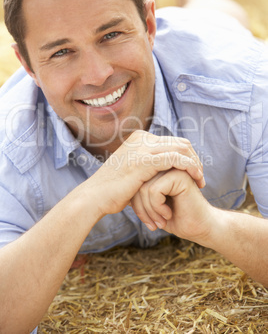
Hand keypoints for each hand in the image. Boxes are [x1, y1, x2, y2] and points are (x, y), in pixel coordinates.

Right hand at [85, 130, 204, 216]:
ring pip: (182, 148)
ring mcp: (143, 147)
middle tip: (201, 177)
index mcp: (139, 138)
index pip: (172, 142)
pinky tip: (196, 179)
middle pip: (180, 142)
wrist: (95, 197)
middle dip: (194, 159)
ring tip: (201, 180)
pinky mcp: (146, 160)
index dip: (187, 156)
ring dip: (195, 164)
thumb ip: (146, 166)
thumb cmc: (112, 190)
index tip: (193, 173)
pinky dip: (190, 167)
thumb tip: (160, 169)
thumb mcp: (131, 171)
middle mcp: (142, 138)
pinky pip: (177, 158)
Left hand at [131, 168, 211, 243]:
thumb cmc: (175, 218)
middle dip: (141, 208)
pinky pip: (154, 191)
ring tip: (160, 221)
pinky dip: (157, 207)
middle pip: (137, 184)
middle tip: (152, 224)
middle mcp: (165, 164)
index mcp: (158, 168)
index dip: (136, 203)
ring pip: (143, 188)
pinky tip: (168, 214)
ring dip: (149, 210)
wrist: (198, 228)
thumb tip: (112, 190)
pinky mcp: (180, 175)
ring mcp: (173, 167)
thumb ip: (138, 192)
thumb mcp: (151, 204)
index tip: (147, 220)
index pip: (134, 182)